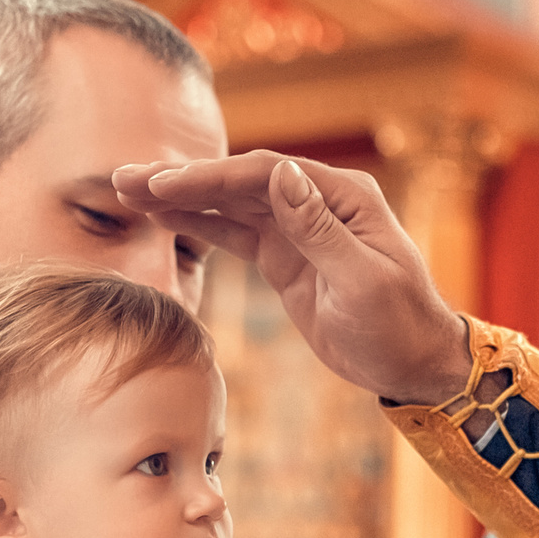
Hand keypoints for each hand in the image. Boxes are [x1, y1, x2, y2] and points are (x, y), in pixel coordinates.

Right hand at [111, 153, 470, 404]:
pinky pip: (235, 235)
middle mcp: (318, 202)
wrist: (414, 363)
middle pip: (240, 182)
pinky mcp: (285, 259)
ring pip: (230, 206)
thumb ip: (319, 229)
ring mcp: (299, 229)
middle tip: (124, 178)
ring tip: (126, 192)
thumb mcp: (362, 281)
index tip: (163, 185)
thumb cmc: (400, 323)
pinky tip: (160, 216)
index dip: (211, 179)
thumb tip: (283, 174)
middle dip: (183, 180)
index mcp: (343, 196)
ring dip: (181, 199)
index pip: (266, 175)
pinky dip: (198, 225)